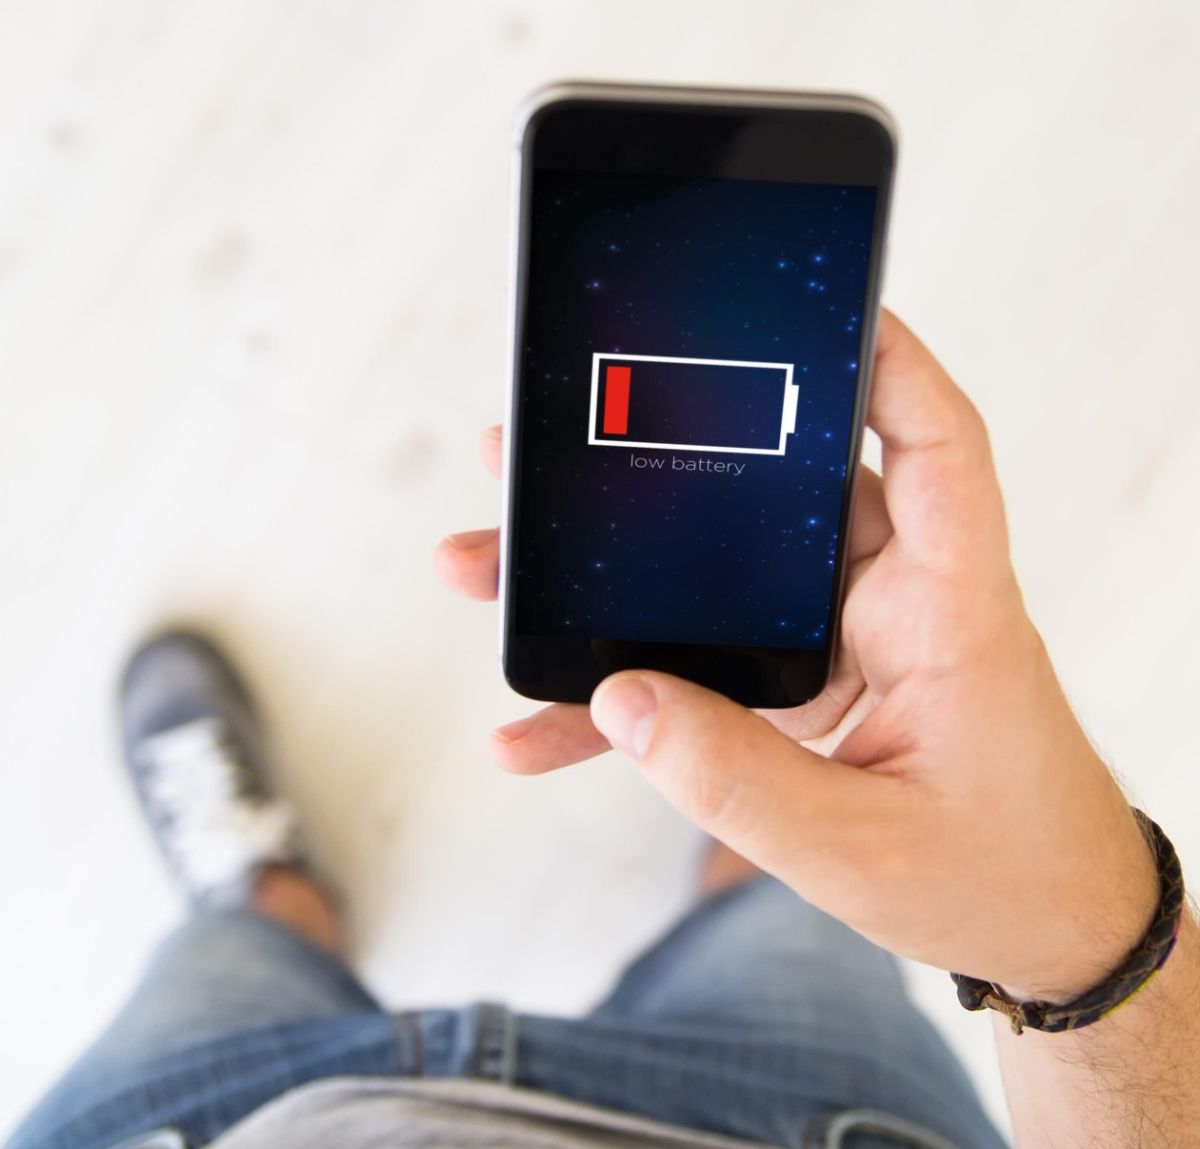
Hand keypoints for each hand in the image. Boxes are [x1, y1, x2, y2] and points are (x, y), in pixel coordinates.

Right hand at [435, 313, 1157, 998]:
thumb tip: (619, 702)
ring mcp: (846, 644)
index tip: (812, 309)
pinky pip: (708, 670)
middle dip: (654, 469)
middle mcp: (892, 604)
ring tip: (495, 569)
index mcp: (947, 612)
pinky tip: (541, 725)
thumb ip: (737, 780)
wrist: (1038, 931)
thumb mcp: (862, 847)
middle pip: (770, 500)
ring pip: (716, 578)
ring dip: (610, 579)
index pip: (933, 447)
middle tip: (542, 457)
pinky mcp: (812, 688)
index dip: (886, 364)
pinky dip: (630, 695)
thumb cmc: (1000, 877)